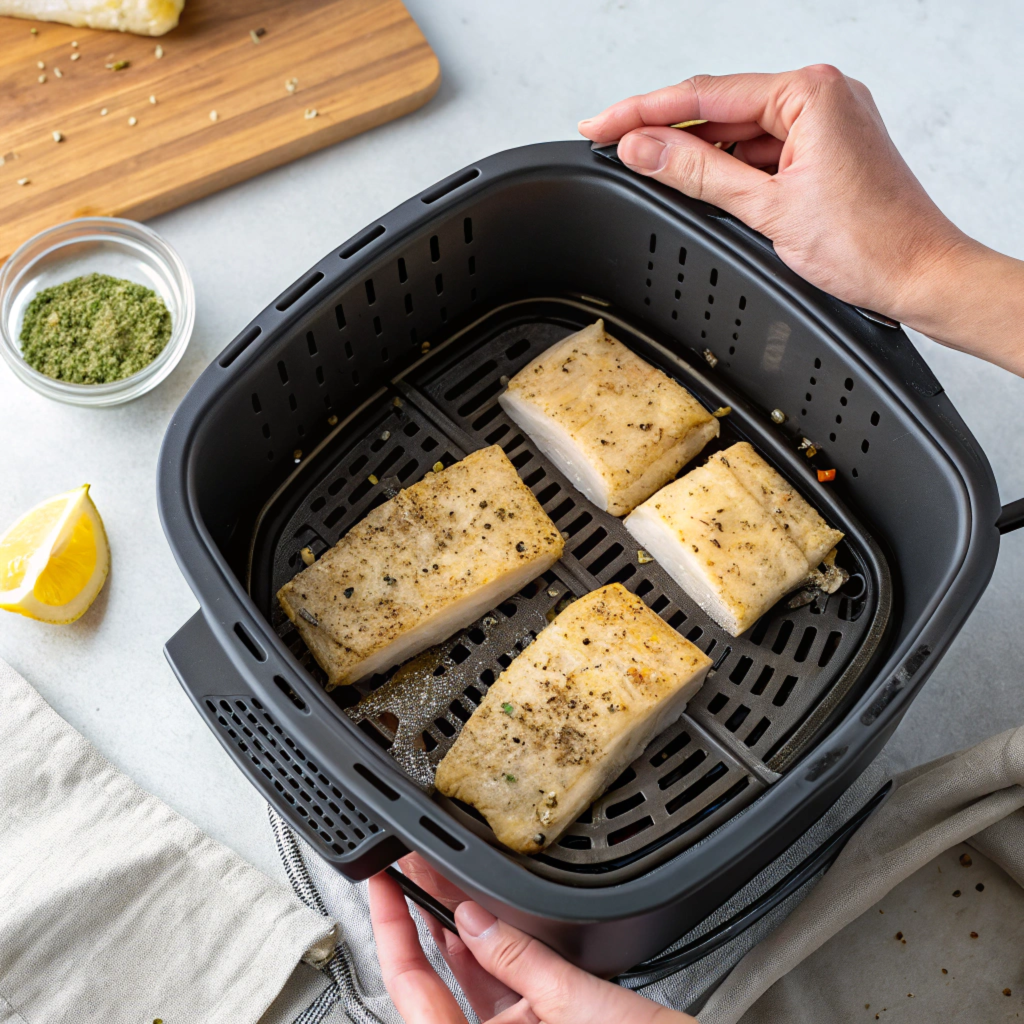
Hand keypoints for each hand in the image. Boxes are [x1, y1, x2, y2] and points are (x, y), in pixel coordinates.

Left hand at [368, 854, 695, 1023]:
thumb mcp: (580, 1007)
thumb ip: (520, 961)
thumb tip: (474, 918)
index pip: (412, 989)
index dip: (391, 932)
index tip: (379, 886)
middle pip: (434, 983)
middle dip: (420, 922)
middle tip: (405, 871)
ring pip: (468, 983)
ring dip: (453, 932)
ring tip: (435, 881)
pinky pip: (502, 991)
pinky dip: (490, 953)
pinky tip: (477, 920)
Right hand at [578, 67, 1023, 376]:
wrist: (920, 276)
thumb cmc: (870, 244)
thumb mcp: (766, 208)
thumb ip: (697, 173)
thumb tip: (644, 147)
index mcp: (811, 92)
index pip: (705, 94)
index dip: (643, 111)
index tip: (602, 125)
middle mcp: (821, 97)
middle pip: (720, 107)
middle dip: (665, 130)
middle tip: (611, 144)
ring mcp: (825, 123)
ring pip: (738, 131)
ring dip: (696, 153)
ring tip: (649, 171)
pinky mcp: (825, 151)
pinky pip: (762, 150)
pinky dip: (728, 167)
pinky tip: (698, 183)